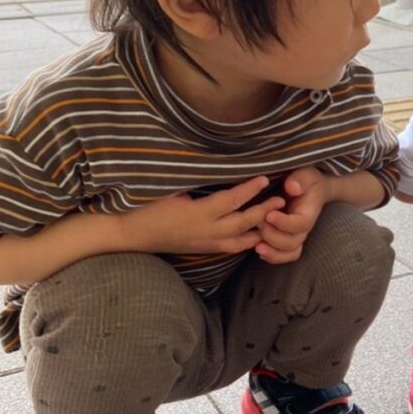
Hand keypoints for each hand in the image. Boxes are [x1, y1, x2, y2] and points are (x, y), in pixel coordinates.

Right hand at [122, 176, 285, 255]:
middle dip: (264, 211)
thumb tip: (216, 165)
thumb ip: (196, 181)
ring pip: (242, 241)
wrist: (130, 233)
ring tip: (278, 219)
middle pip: (244, 223)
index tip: (264, 178)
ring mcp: (206, 244)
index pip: (231, 201)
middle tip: (282, 200)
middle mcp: (206, 232)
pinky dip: (248, 241)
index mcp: (198, 215)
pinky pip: (232, 247)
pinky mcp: (204, 249)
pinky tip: (259, 234)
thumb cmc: (145, 205)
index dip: (250, 190)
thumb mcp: (170, 188)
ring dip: (261, 230)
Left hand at [256, 167, 329, 263]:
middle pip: (293, 242)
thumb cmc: (307, 180)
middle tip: (259, 224)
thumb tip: (292, 188)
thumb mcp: (306, 174)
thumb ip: (300, 180)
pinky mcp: (286, 238)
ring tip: (257, 245)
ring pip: (289, 252)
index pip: (300, 224)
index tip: (269, 215)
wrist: (312, 188)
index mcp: (308, 212)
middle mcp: (303, 228)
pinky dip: (272, 256)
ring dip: (273, 252)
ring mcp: (295, 235)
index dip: (284, 223)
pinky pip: (284, 255)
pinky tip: (259, 249)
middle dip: (274, 236)